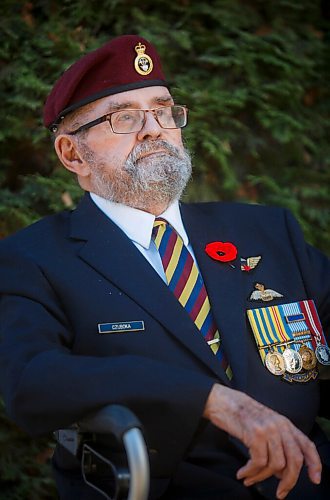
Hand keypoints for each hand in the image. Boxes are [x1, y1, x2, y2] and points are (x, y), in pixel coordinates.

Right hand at [203, 384, 321, 498]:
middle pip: (294, 460)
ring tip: (250, 479)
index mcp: (285, 424)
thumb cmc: (243, 415)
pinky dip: (250, 472)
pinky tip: (243, 473)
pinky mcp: (254, 434)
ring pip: (275, 464)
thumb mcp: (266, 424)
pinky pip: (258, 462)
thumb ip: (278, 442)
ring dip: (262, 477)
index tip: (315, 479)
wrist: (224, 401)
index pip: (306, 444)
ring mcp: (268, 429)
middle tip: (281, 493)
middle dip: (289, 481)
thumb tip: (283, 471)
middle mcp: (280, 426)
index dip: (314, 463)